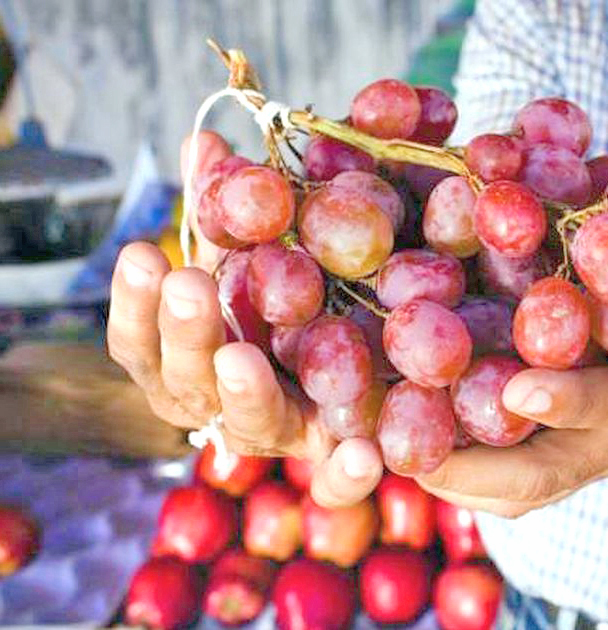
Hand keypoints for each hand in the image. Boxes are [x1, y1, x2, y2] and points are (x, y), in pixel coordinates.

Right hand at [106, 131, 385, 506]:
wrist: (336, 381)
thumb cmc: (272, 311)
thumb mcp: (246, 261)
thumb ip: (223, 209)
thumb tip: (205, 139)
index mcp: (185, 363)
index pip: (140, 343)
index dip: (134, 304)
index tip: (141, 253)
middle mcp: (220, 405)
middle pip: (189, 380)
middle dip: (185, 331)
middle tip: (189, 282)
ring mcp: (277, 434)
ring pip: (249, 421)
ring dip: (244, 390)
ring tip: (243, 356)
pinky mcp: (329, 456)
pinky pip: (333, 477)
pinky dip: (344, 475)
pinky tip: (367, 456)